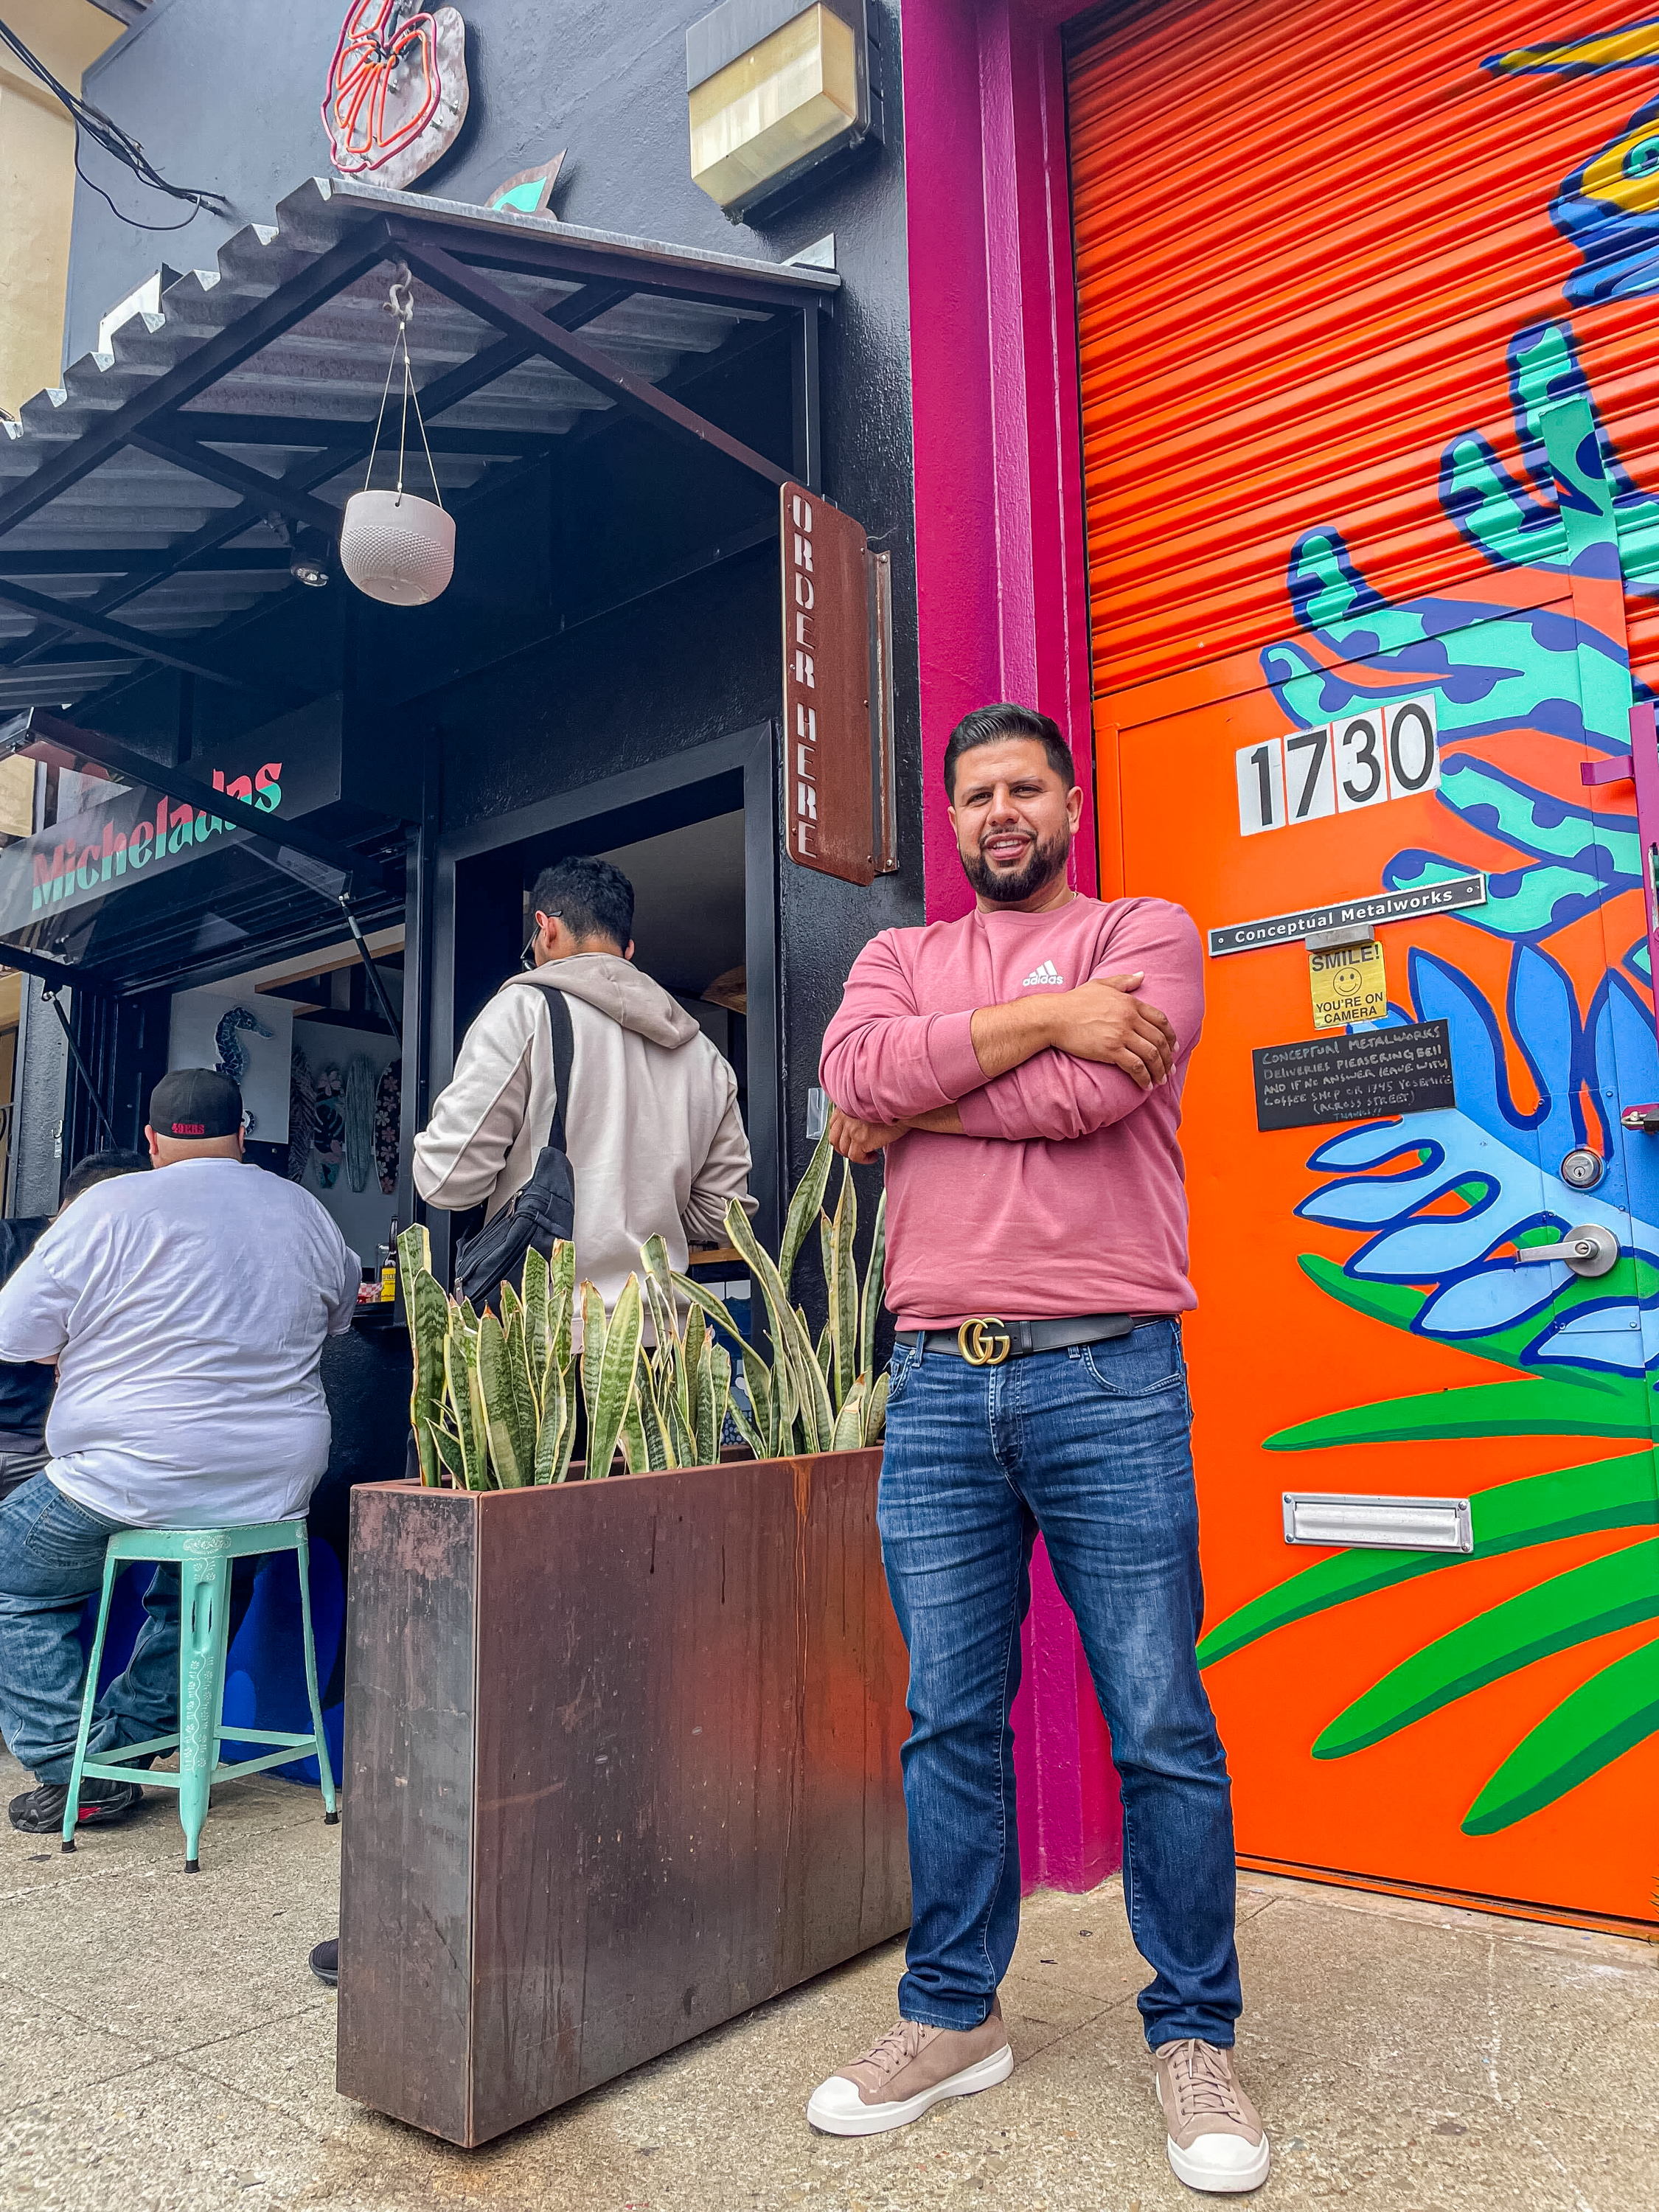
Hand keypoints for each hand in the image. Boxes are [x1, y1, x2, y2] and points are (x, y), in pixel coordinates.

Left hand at [828, 1107, 906, 1163]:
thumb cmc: (892, 1104)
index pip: (833, 1125)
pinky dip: (864, 1160)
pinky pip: (855, 1157)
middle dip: (844, 1149)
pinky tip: (874, 1156)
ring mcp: (851, 1128)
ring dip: (855, 1155)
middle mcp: (845, 1117)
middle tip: (857, 1151)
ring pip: (844, 1150)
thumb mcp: (869, 1104)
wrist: (903, 1106)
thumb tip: (858, 1127)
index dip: (841, 1136)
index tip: (849, 1141)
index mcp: (845, 1106)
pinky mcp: (861, 1139)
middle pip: (835, 1140)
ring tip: (868, 1154)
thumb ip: (859, 1113)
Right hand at [1045, 971, 1176, 1086]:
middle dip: (1168, 1058)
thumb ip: (1124, 981)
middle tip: (1170, 1069)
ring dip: (1159, 1070)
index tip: (1174, 1047)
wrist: (1055, 1016)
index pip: (1161, 1020)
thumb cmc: (1075, 1001)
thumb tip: (1142, 975)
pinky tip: (1145, 1085)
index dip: (1171, 1036)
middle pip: (1159, 1040)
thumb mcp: (1101, 984)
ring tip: (1160, 1080)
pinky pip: (1136, 1066)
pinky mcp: (1111, 1049)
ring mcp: (1121, 1034)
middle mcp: (1129, 1018)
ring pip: (1151, 1055)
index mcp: (1130, 1003)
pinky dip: (1144, 1077)